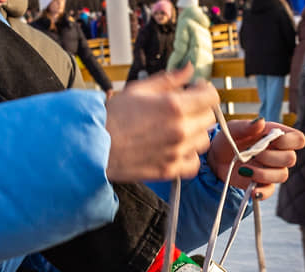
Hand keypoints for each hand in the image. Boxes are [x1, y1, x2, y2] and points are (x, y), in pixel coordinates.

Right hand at [105, 64, 218, 181]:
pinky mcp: (170, 170)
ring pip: (203, 141)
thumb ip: (169, 79)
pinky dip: (190, 157)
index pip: (211, 97)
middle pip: (209, 118)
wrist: (93, 145)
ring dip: (195, 133)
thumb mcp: (139, 89)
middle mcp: (180, 130)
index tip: (196, 90)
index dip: (205, 90)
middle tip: (184, 109)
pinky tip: (177, 149)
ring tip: (178, 129)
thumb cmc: (112, 117)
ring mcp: (176, 152)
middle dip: (199, 110)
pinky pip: (194, 164)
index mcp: (174, 106)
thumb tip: (188, 69)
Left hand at [207, 118, 304, 200]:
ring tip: (244, 169)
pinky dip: (261, 192)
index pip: (298, 139)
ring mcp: (272, 170)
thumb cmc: (229, 139)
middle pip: (291, 159)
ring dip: (263, 173)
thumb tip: (260, 122)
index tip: (270, 140)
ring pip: (282, 175)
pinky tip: (252, 190)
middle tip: (251, 153)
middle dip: (271, 157)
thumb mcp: (233, 129)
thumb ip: (246, 126)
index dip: (289, 141)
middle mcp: (278, 153)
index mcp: (277, 136)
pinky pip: (270, 191)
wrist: (216, 158)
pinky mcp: (262, 184)